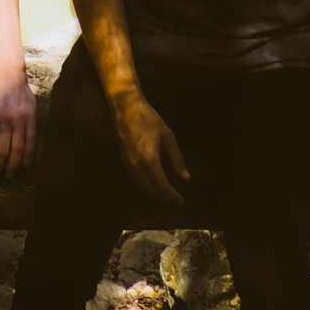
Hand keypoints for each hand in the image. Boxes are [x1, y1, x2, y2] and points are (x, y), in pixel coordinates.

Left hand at [0, 73, 37, 179]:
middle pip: (1, 151)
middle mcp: (6, 120)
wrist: (10, 76)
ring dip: (13, 165)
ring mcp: (20, 120)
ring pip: (17, 148)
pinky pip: (31, 140)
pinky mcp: (31, 119)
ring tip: (8, 176)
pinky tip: (25, 165)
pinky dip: (29, 154)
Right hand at [108, 88, 187, 203]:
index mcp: (149, 159)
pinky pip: (136, 179)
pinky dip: (147, 185)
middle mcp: (136, 166)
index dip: (172, 196)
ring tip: (167, 193)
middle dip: (164, 197)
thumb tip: (185, 178)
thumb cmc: (149, 119)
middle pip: (150, 189)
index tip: (181, 201)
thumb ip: (176, 159)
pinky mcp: (124, 161)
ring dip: (155, 192)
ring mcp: (128, 164)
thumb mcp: (168, 136)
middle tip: (175, 199)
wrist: (126, 107)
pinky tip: (155, 182)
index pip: (161, 186)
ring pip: (142, 186)